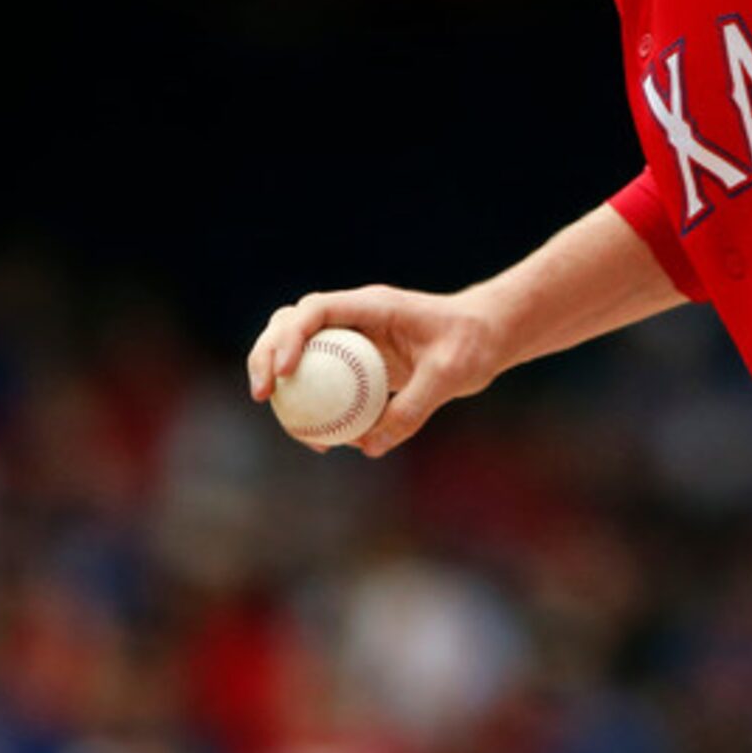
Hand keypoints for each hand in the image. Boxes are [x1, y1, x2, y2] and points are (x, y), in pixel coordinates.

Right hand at [247, 285, 505, 456]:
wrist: (489, 337)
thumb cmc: (473, 344)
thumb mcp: (450, 375)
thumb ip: (413, 407)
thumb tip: (369, 447)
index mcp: (371, 305)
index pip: (314, 310)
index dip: (289, 336)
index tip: (283, 373)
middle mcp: (354, 317)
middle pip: (290, 325)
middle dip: (265, 355)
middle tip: (262, 395)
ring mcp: (353, 338)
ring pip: (300, 354)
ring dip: (284, 386)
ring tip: (296, 431)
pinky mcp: (358, 362)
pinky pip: (326, 382)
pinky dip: (316, 407)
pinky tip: (324, 442)